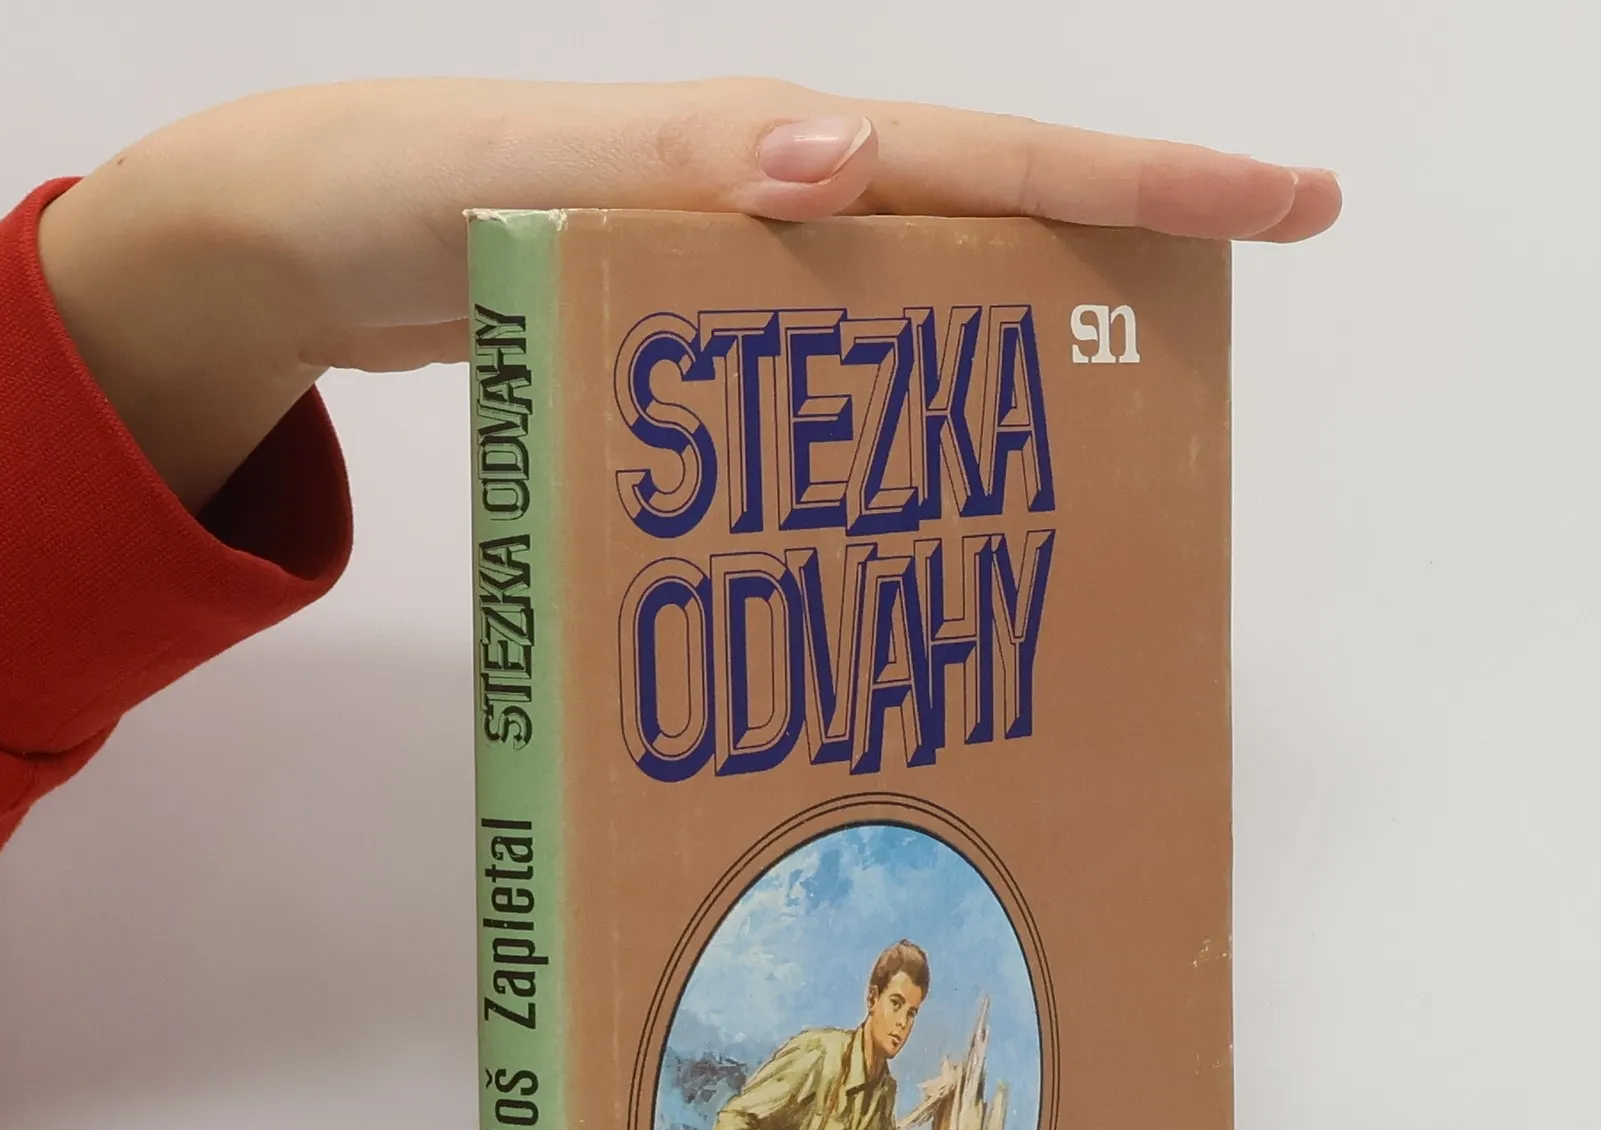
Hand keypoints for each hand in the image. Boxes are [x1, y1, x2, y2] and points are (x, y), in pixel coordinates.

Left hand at [35, 78, 1340, 507]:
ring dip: (1019, 382)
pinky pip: (841, 381)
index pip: (999, 162)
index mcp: (775, 152)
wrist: (317, 240)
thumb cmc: (411, 189)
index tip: (1283, 203)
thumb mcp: (536, 176)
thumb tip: (846, 157)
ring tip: (1104, 475)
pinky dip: (898, 434)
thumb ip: (680, 169)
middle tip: (1218, 376)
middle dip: (1123, 287)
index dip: (1145, 188)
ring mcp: (755, 274)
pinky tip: (923, 506)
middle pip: (999, 239)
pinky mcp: (713, 341)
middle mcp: (788, 204)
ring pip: (931, 319)